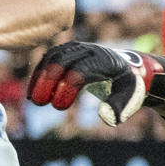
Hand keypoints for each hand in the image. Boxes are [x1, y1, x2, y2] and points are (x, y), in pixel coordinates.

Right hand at [28, 41, 164, 126]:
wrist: (124, 65)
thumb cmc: (126, 82)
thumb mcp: (131, 94)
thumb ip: (120, 106)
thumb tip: (105, 117)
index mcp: (103, 59)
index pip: (81, 69)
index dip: (68, 86)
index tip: (60, 107)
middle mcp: (87, 49)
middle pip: (62, 59)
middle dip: (48, 80)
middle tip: (40, 103)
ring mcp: (74, 48)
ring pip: (51, 57)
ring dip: (40, 78)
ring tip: (34, 100)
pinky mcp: (64, 51)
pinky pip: (47, 60)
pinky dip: (38, 75)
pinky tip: (33, 93)